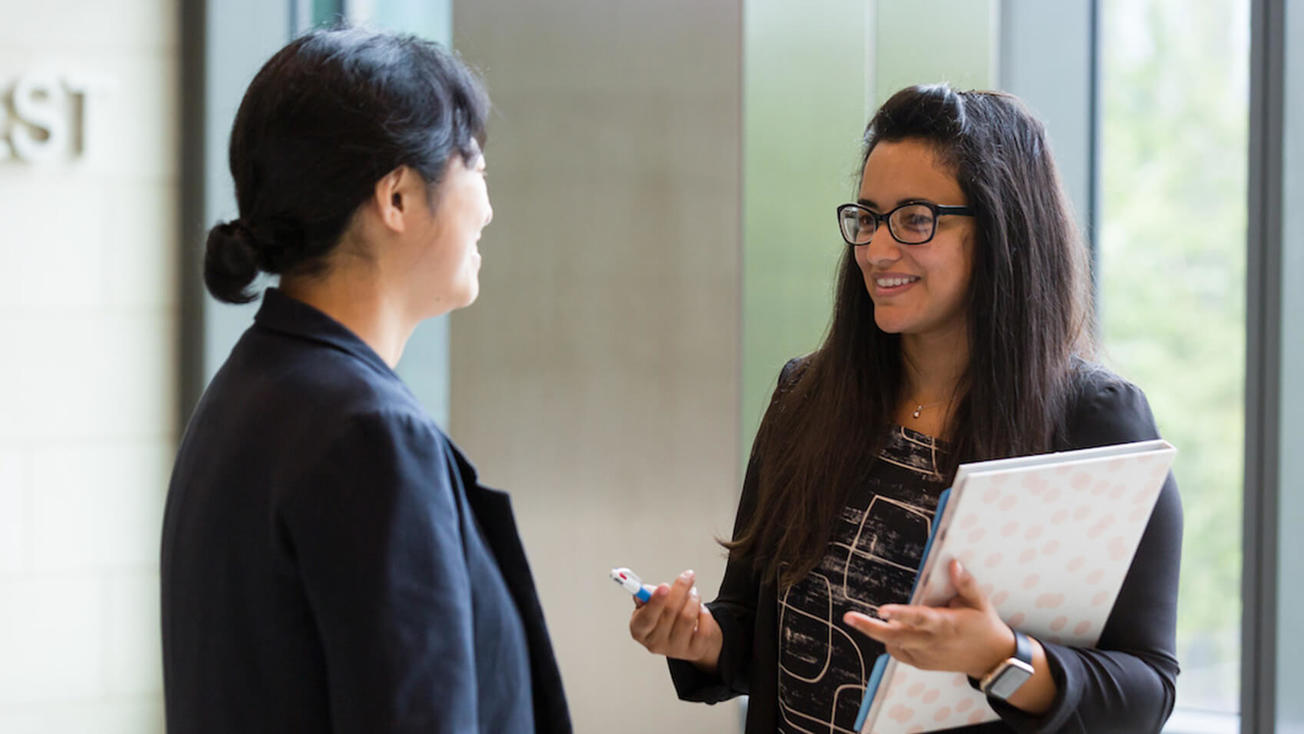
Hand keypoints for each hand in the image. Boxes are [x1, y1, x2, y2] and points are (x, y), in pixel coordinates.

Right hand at [628, 569, 722, 673]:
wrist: (686, 636)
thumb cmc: (666, 616)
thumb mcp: (651, 604)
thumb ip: (646, 595)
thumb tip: (644, 591)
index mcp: (640, 630)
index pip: (646, 617)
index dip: (655, 602)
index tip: (664, 586)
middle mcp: (655, 643)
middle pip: (670, 612)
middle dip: (681, 589)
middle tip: (688, 576)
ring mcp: (675, 649)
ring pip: (688, 616)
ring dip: (693, 599)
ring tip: (693, 594)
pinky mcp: (694, 651)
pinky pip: (704, 627)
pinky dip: (705, 613)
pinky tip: (700, 610)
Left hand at [843, 559, 1013, 678]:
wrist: (991, 660)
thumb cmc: (984, 626)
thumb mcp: (980, 602)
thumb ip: (966, 583)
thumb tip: (953, 564)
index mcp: (946, 624)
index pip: (919, 619)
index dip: (900, 614)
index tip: (881, 610)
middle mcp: (932, 642)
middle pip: (896, 637)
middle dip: (870, 627)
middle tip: (849, 617)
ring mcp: (926, 656)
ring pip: (894, 645)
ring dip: (879, 632)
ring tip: (864, 619)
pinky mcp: (923, 664)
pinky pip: (899, 653)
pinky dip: (892, 641)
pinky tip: (893, 629)